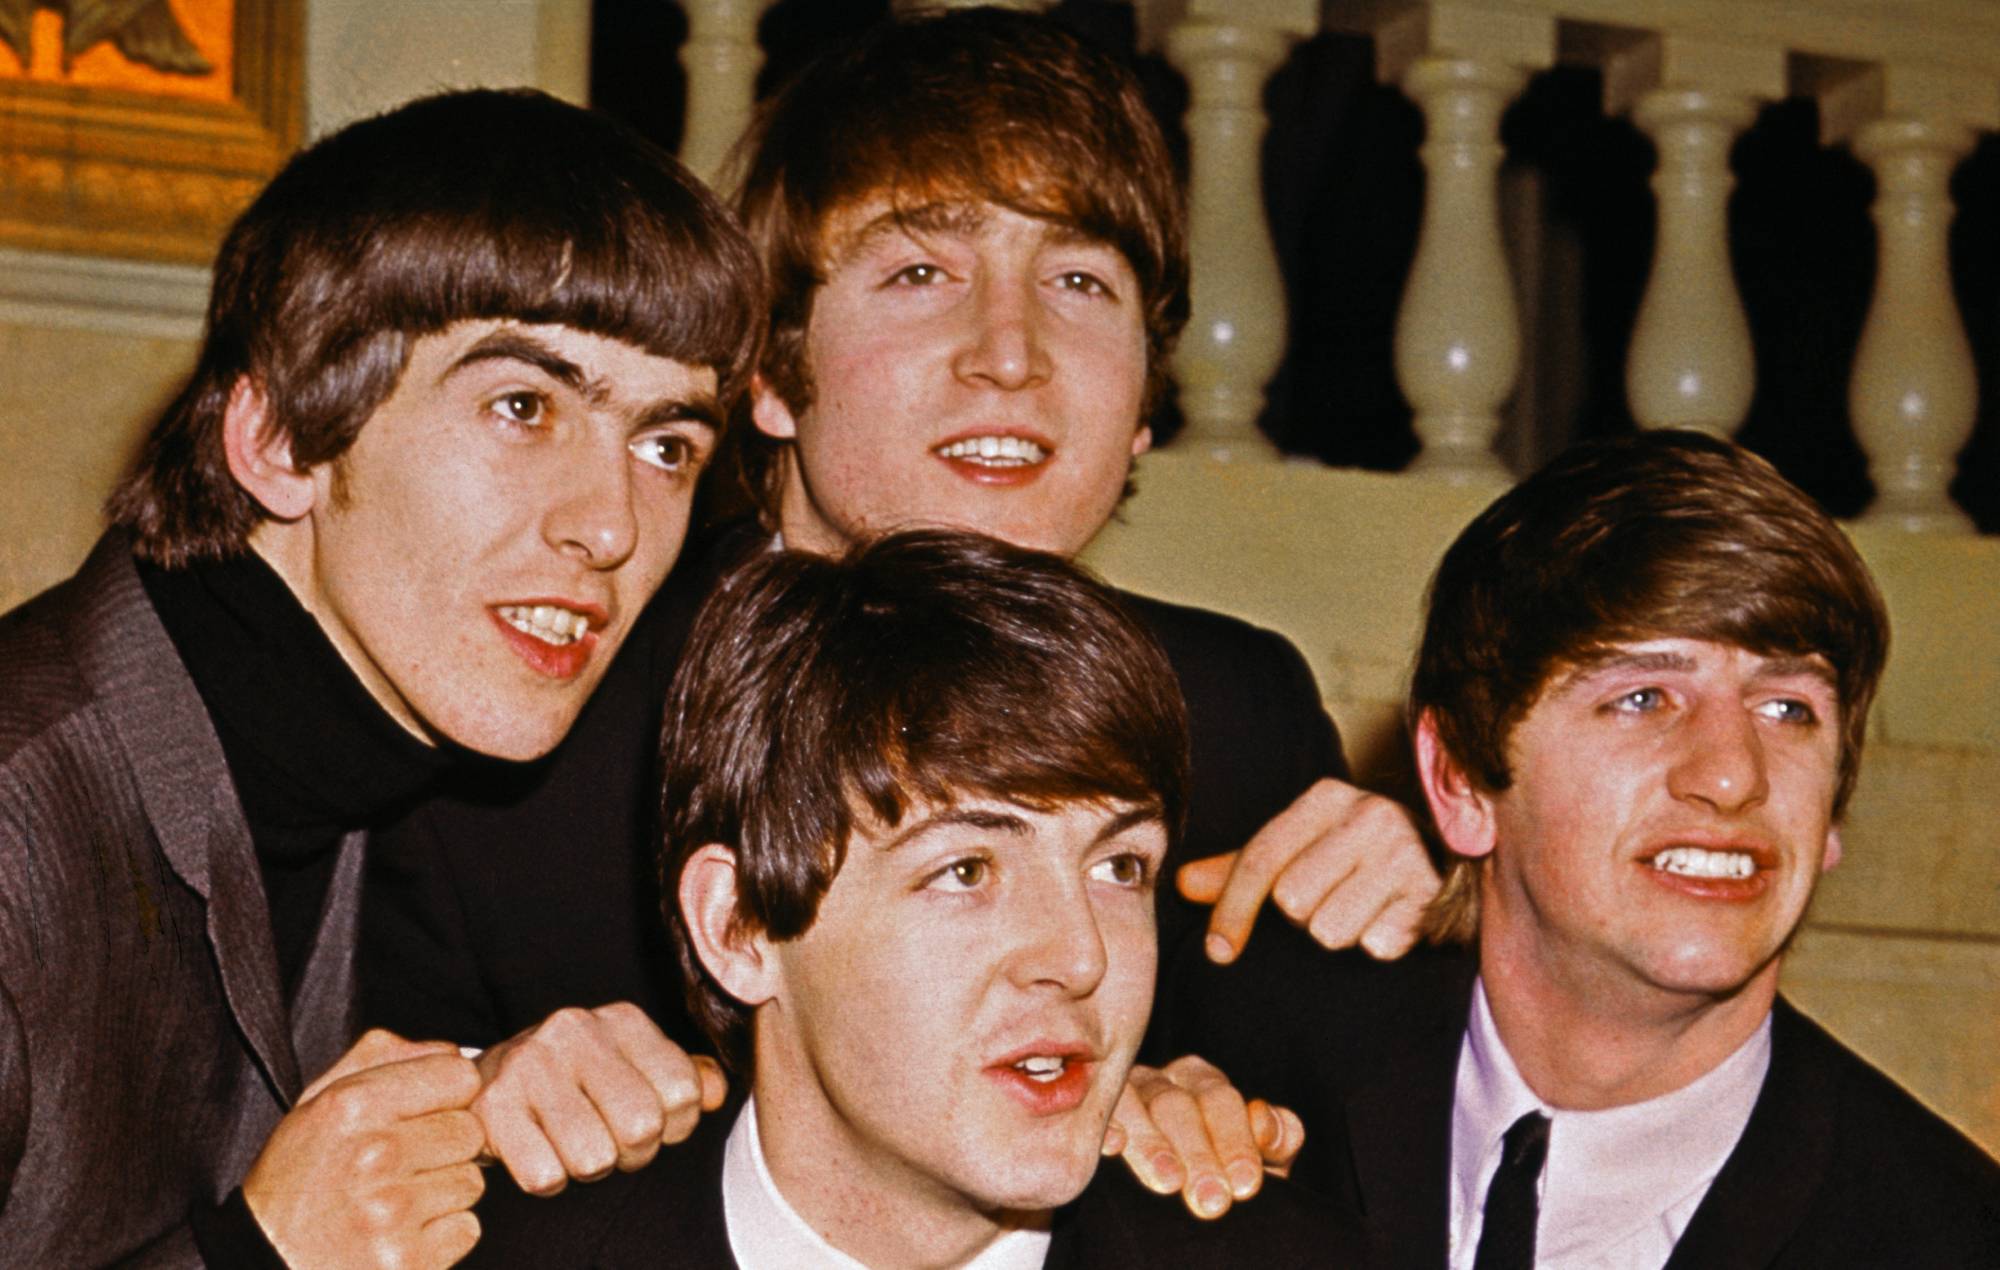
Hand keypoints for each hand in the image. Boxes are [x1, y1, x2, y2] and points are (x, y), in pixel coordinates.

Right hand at [243, 1029, 484, 1268]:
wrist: (263, 1265)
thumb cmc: (296, 1181)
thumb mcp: (316, 1104)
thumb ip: (382, 1058)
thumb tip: (452, 1050)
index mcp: (353, 1106)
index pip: (460, 1076)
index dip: (447, 1094)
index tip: (425, 1112)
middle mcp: (376, 1155)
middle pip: (471, 1130)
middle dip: (446, 1146)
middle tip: (406, 1164)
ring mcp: (392, 1212)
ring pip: (472, 1182)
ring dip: (444, 1193)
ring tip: (398, 1201)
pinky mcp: (407, 1261)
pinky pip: (467, 1229)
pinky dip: (444, 1235)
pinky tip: (403, 1233)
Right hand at [471, 1002, 726, 1194]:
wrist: (489, 1082)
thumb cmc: (579, 1082)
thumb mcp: (638, 1068)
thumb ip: (687, 1078)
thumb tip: (716, 1093)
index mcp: (623, 1019)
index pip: (684, 1092)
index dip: (674, 1126)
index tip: (650, 1123)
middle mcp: (575, 1030)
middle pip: (641, 1127)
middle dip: (632, 1153)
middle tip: (611, 1143)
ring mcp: (529, 1064)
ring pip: (594, 1157)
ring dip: (589, 1168)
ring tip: (574, 1146)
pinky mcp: (492, 1106)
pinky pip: (545, 1175)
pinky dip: (549, 1179)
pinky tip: (541, 1152)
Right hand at [1102, 1056, 1303, 1219]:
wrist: (1180, 1189)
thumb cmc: (1222, 1171)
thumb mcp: (1257, 1158)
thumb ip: (1277, 1139)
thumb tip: (1264, 1118)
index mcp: (1205, 1082)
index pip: (1221, 1102)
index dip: (1235, 1143)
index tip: (1245, 1187)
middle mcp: (1163, 1081)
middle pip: (1178, 1106)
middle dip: (1198, 1155)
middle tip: (1212, 1202)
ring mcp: (1124, 1095)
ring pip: (1136, 1106)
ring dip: (1152, 1145)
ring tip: (1169, 1182)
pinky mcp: (1093, 1114)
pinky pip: (1096, 1114)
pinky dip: (1107, 1127)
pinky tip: (1113, 1146)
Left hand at [1179, 778, 1437, 961]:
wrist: (1442, 866)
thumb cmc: (1352, 860)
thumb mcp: (1296, 852)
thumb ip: (1239, 870)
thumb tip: (1182, 884)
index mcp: (1326, 797)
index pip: (1260, 859)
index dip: (1233, 910)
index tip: (1218, 950)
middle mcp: (1368, 813)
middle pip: (1291, 900)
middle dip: (1301, 916)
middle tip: (1329, 900)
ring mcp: (1405, 851)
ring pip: (1330, 928)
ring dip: (1338, 931)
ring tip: (1359, 910)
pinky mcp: (1432, 894)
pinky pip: (1375, 945)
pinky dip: (1375, 943)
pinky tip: (1387, 920)